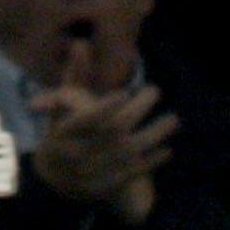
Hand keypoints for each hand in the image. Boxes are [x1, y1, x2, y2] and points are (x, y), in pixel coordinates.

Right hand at [30, 40, 178, 226]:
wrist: (55, 181)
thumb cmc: (62, 134)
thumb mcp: (62, 107)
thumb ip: (75, 77)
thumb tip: (81, 43)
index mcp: (63, 132)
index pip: (85, 120)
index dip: (104, 107)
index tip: (124, 92)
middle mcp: (77, 153)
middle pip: (112, 131)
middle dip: (136, 110)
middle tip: (155, 90)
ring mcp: (94, 172)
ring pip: (128, 152)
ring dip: (154, 135)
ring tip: (173, 119)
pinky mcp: (108, 186)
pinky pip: (133, 173)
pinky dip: (152, 161)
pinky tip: (168, 150)